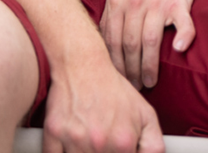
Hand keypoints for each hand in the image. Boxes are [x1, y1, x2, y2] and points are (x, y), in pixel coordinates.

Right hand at [42, 56, 164, 152]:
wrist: (82, 64)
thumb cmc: (113, 89)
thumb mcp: (146, 115)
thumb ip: (154, 147)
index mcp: (123, 143)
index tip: (117, 149)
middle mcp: (99, 143)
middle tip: (102, 142)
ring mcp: (74, 138)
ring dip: (82, 152)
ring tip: (88, 140)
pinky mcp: (53, 131)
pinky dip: (61, 152)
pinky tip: (71, 143)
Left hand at [99, 0, 196, 88]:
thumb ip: (112, 15)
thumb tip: (102, 42)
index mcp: (116, 1)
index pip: (110, 39)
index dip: (112, 62)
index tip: (114, 79)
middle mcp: (133, 3)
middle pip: (128, 44)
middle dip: (128, 70)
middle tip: (132, 88)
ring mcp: (156, 3)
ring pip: (149, 40)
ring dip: (149, 65)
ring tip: (149, 82)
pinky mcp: (178, 2)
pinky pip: (182, 24)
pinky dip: (183, 37)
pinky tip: (180, 51)